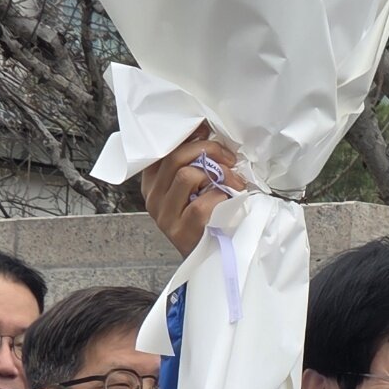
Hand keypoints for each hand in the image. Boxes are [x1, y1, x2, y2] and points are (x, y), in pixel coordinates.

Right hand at [140, 124, 245, 256]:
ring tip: (236, 182)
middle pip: (176, 157)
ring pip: (187, 176)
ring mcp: (164, 215)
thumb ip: (195, 166)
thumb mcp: (195, 190)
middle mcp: (153, 196)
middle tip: (230, 159)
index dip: (187, 136)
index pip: (164, 149)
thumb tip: (207, 133)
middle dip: (208, 150)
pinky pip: (201, 205)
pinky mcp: (180, 231)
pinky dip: (220, 198)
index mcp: (153, 182)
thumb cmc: (205, 221)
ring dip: (217, 174)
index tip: (207, 128)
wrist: (206, 261)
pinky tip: (231, 200)